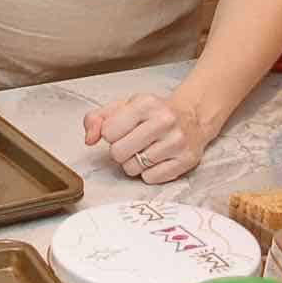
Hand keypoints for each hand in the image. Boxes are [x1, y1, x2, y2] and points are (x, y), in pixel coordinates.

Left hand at [83, 93, 207, 183]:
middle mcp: (164, 121)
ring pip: (134, 168)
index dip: (110, 135)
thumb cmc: (154, 113)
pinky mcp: (186, 160)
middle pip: (119, 152)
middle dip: (119, 151)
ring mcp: (177, 142)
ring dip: (133, 163)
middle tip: (130, 143)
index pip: (108, 132)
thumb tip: (89, 139)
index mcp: (145, 104)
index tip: (120, 131)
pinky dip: (148, 173)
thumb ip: (97, 119)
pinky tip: (155, 160)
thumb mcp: (123, 107)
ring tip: (143, 150)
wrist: (192, 116)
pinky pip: (151, 178)